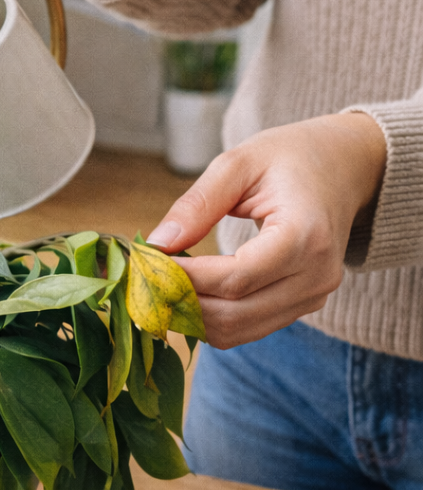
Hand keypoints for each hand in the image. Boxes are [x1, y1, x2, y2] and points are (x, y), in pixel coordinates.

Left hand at [145, 114, 387, 348]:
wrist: (345, 169)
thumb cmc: (290, 158)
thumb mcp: (239, 163)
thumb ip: (198, 204)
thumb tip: (157, 244)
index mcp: (307, 235)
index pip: (235, 278)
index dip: (184, 278)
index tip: (145, 262)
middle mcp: (316, 276)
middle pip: (231, 314)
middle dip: (179, 301)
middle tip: (144, 277)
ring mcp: (312, 297)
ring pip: (235, 331)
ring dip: (190, 314)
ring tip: (162, 283)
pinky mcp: (301, 307)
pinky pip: (245, 328)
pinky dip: (208, 317)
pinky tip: (188, 291)